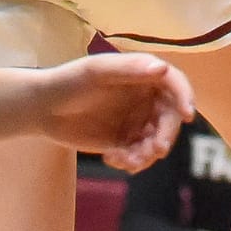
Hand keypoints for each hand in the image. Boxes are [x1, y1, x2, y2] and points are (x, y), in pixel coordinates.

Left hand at [33, 53, 194, 171]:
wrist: (43, 109)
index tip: (187, 114)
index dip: (184, 95)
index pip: (173, 82)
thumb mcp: (96, 72)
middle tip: (153, 151)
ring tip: (124, 159)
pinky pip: (141, 156)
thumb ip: (128, 69)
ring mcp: (136, 120)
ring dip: (148, 154)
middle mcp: (144, 96)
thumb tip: (162, 69)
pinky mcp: (125, 141)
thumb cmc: (69, 81)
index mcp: (141, 74)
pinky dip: (133, 161)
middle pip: (170, 117)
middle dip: (165, 135)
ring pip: (157, 141)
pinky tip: (112, 159)